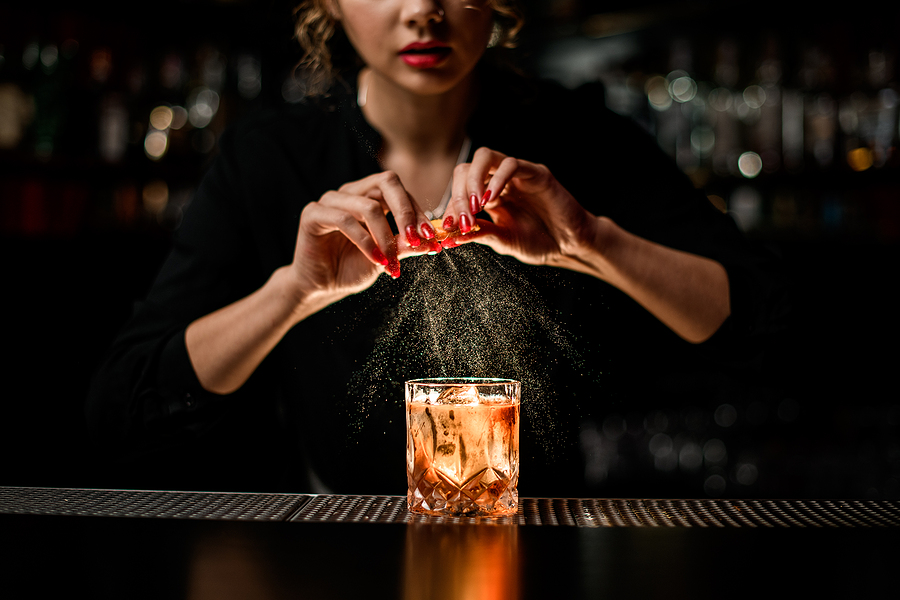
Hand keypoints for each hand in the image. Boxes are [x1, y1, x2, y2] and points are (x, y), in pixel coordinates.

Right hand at [291, 171, 441, 301]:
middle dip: (406, 212)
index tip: (430, 236)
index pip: (399, 190)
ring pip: (369, 206)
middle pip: (386, 182)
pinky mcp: (313, 214)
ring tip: (391, 261)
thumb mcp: (386, 256)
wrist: (321, 286)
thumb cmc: (352, 267)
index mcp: (369, 195)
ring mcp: (330, 200)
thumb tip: (432, 241)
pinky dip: (365, 242)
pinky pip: (345, 221)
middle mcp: (350, 192)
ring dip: (385, 236)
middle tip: (416, 238)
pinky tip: (375, 259)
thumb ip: (406, 245)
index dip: (417, 211)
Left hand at [439, 147, 598, 269]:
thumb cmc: (539, 242)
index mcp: (488, 196)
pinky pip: (510, 165)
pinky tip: (491, 199)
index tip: (447, 227)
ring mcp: (516, 174)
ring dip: (473, 180)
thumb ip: (479, 234)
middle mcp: (499, 181)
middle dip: (458, 194)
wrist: (569, 245)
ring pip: (484, 157)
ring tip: (474, 206)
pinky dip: (497, 179)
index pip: (460, 189)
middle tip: (461, 219)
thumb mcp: (503, 240)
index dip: (450, 206)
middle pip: (466, 169)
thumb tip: (449, 236)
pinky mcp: (535, 173)